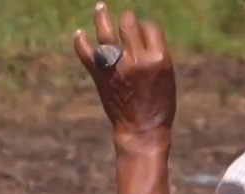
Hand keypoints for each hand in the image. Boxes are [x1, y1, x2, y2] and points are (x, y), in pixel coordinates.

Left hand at [74, 3, 176, 150]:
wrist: (141, 129)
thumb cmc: (159, 104)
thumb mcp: (166, 75)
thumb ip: (154, 53)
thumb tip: (139, 33)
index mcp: (158, 58)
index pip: (149, 27)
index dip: (145, 26)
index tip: (142, 31)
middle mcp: (137, 60)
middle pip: (128, 25)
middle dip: (126, 18)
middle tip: (124, 17)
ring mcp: (116, 68)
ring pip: (106, 34)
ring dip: (101, 17)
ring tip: (99, 7)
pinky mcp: (100, 77)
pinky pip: (87, 55)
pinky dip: (81, 43)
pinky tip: (78, 33)